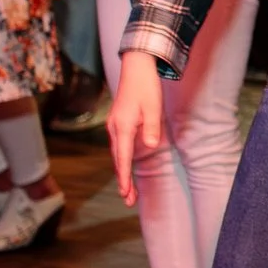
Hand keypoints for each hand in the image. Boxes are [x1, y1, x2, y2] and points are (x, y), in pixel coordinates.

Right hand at [105, 50, 165, 206]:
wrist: (135, 67)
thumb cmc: (146, 86)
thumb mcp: (153, 107)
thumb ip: (152, 127)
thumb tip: (150, 146)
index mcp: (123, 126)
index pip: (123, 157)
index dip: (125, 176)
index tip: (125, 193)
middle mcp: (114, 128)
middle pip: (118, 160)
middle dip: (123, 180)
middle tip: (128, 200)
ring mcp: (114, 125)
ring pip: (117, 154)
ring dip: (122, 172)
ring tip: (128, 191)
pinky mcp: (117, 122)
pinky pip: (118, 146)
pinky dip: (122, 160)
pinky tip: (126, 167)